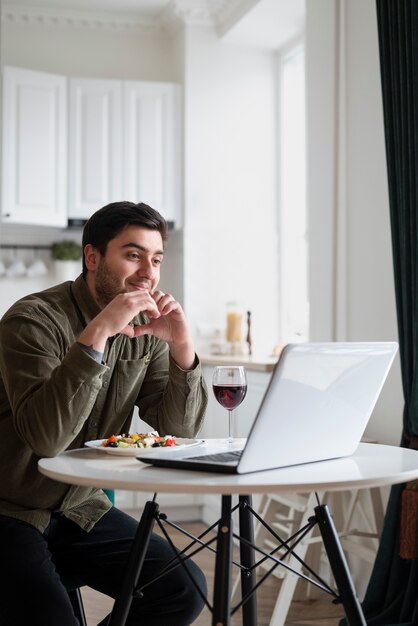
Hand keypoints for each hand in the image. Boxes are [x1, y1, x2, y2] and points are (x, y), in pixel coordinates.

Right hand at [79, 290, 195, 369]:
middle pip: (144, 293)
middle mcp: (124, 296)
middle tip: (154, 313)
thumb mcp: (119, 324)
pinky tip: (155, 316)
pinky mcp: (132, 306)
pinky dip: (154, 309)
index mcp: (120, 298)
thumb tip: (132, 333)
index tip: (148, 312)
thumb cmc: (107, 327)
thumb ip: (127, 326)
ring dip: (154, 305)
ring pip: (148, 297)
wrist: (100, 327)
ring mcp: (128, 300)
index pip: (137, 294)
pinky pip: (148, 303)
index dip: (145, 302)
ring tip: (156, 315)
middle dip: (151, 302)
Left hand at [132, 291, 195, 368]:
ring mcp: (172, 306)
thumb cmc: (164, 332)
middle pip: (158, 293)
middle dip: (153, 300)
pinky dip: (168, 306)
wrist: (176, 339)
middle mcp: (165, 304)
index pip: (151, 296)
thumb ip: (142, 328)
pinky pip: (174, 303)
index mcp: (157, 306)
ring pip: (167, 296)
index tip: (143, 311)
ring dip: (161, 302)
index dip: (146, 301)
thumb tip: (130, 332)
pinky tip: (164, 313)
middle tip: (150, 310)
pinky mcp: (179, 310)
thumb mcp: (151, 329)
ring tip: (158, 312)